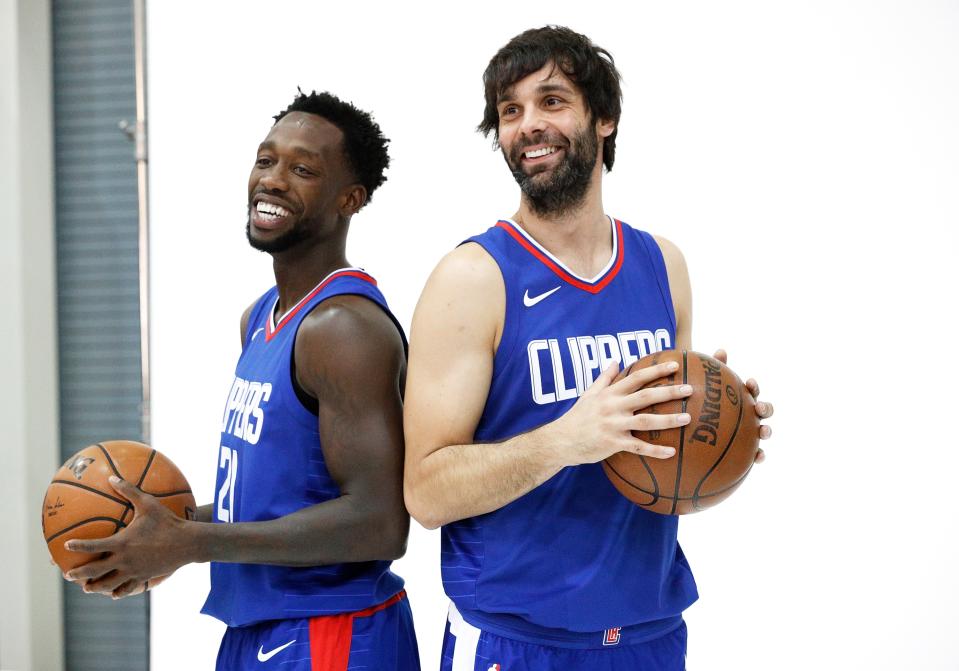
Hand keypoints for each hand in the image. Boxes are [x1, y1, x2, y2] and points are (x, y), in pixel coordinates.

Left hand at [63, 476, 193, 598]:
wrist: (188, 542)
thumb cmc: (168, 521)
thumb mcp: (148, 503)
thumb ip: (129, 491)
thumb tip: (112, 477)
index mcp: (122, 543)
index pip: (93, 546)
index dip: (78, 546)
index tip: (66, 545)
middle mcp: (124, 560)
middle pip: (95, 571)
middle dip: (79, 574)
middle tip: (68, 575)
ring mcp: (134, 571)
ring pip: (109, 584)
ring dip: (95, 587)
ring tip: (87, 589)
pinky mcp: (144, 577)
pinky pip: (128, 588)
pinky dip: (118, 592)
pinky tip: (114, 594)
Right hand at [550, 360, 692, 465]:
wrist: (561, 440)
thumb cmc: (577, 417)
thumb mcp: (588, 394)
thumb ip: (604, 378)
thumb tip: (615, 361)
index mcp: (610, 393)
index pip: (636, 377)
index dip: (656, 370)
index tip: (675, 365)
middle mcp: (613, 407)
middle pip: (645, 396)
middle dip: (669, 391)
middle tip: (690, 389)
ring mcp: (614, 425)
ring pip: (645, 421)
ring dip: (668, 420)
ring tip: (688, 418)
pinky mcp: (613, 443)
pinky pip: (638, 448)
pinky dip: (655, 451)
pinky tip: (672, 452)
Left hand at [713, 349, 773, 462]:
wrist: (702, 440)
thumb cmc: (706, 410)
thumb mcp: (707, 392)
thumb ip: (714, 373)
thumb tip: (721, 350)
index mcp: (742, 401)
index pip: (751, 391)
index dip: (753, 387)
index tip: (749, 382)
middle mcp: (750, 416)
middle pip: (764, 410)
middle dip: (766, 408)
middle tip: (759, 407)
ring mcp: (750, 434)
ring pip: (763, 432)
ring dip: (766, 431)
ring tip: (763, 431)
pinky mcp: (747, 452)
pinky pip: (755, 455)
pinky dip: (760, 456)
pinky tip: (758, 457)